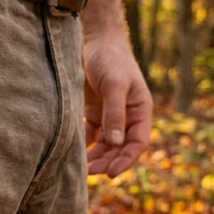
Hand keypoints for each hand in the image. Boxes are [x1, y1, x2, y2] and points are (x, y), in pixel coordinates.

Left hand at [83, 31, 152, 176]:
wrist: (93, 39)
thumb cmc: (109, 59)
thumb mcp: (114, 85)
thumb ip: (115, 113)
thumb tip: (115, 144)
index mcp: (140, 110)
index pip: (137, 142)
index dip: (126, 160)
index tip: (111, 174)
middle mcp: (126, 115)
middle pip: (119, 147)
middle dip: (107, 162)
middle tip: (89, 174)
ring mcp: (109, 114)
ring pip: (104, 144)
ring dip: (95, 157)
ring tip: (80, 169)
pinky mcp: (92, 111)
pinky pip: (89, 134)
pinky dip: (83, 146)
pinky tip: (73, 155)